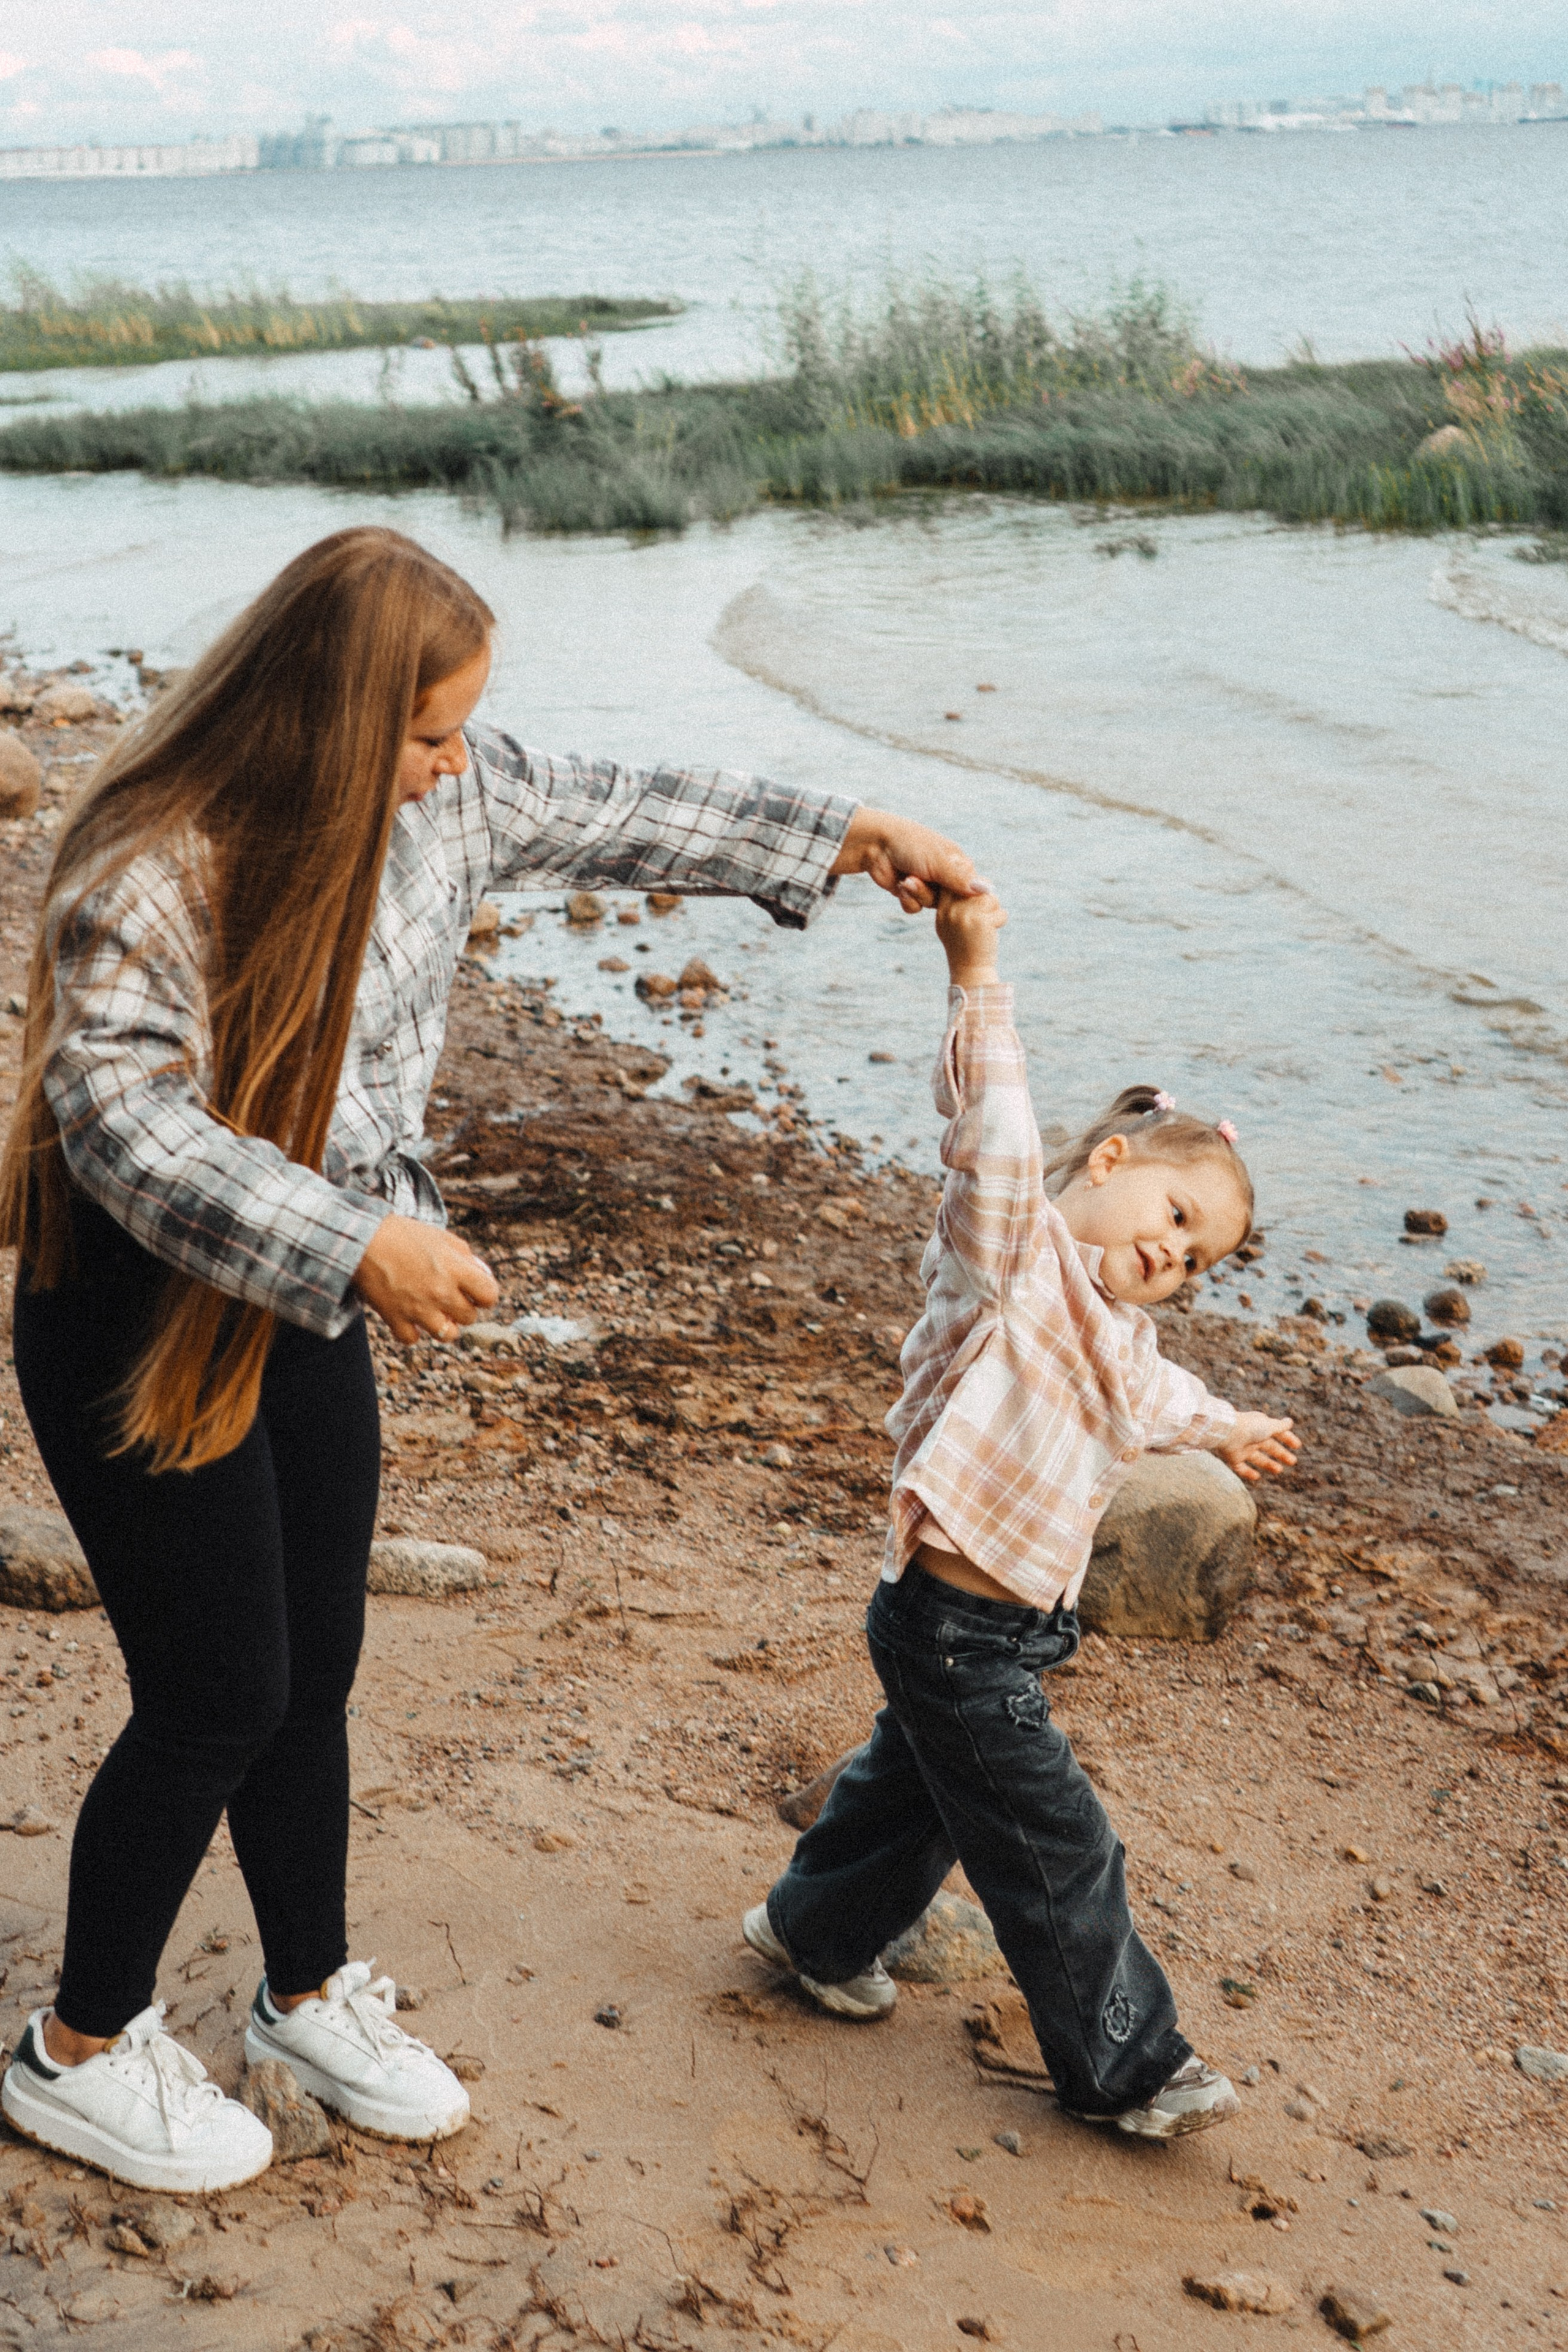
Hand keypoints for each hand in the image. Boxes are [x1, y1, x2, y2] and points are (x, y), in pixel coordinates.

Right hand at [351, 1214, 499, 1344]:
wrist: (361, 1240)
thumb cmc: (403, 1234)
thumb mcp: (442, 1237)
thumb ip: (467, 1257)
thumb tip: (484, 1276)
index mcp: (456, 1269)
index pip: (490, 1296)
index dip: (484, 1294)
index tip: (473, 1290)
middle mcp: (441, 1292)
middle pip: (469, 1317)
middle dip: (462, 1307)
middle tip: (446, 1295)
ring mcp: (418, 1309)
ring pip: (448, 1334)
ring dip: (443, 1324)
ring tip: (431, 1310)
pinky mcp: (395, 1319)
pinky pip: (413, 1339)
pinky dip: (412, 1331)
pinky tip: (408, 1315)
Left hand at [831, 807, 979, 913]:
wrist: (877, 844)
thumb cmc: (912, 845)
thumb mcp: (939, 862)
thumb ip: (961, 879)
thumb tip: (988, 891)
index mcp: (957, 863)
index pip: (970, 889)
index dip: (962, 896)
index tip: (950, 892)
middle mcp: (944, 876)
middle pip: (949, 902)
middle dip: (932, 894)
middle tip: (920, 879)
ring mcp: (927, 885)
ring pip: (931, 906)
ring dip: (918, 894)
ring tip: (907, 880)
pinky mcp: (910, 893)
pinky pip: (915, 908)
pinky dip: (907, 899)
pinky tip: (899, 885)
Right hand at [935, 886, 1007, 987]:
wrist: (970, 971)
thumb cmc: (966, 947)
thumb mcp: (952, 923)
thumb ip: (958, 903)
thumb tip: (979, 882)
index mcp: (942, 910)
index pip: (956, 883)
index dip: (969, 886)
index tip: (974, 899)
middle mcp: (950, 910)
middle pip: (976, 887)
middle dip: (985, 900)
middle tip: (982, 919)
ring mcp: (964, 914)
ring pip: (990, 898)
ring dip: (994, 911)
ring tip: (985, 928)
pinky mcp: (980, 921)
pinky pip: (1000, 911)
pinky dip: (1000, 921)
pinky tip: (990, 934)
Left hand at [1216, 1412, 1300, 1483]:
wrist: (1226, 1433)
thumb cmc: (1250, 1427)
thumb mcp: (1269, 1426)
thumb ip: (1280, 1426)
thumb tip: (1290, 1422)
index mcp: (1260, 1426)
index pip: (1276, 1432)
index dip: (1287, 1438)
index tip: (1297, 1446)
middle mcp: (1252, 1437)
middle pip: (1269, 1447)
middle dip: (1281, 1454)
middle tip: (1293, 1461)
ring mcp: (1242, 1448)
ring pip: (1257, 1458)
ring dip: (1268, 1464)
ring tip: (1279, 1470)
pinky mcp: (1233, 1458)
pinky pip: (1241, 1467)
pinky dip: (1248, 1473)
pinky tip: (1257, 1477)